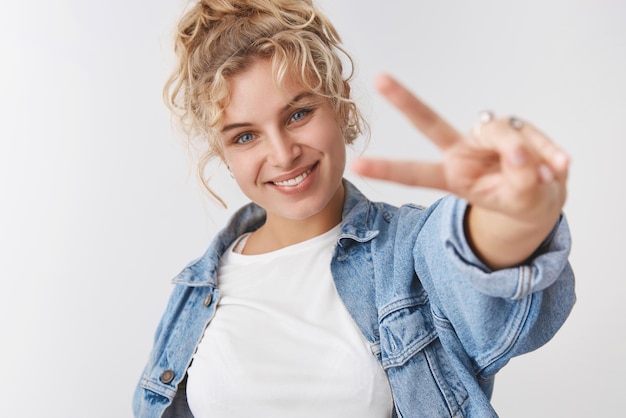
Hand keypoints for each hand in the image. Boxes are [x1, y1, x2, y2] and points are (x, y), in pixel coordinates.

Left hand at [351, 74, 569, 267]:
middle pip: (431, 124)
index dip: (390, 169)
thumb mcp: (521, 201)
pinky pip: (528, 133)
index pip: (417, 173)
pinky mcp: (507, 126)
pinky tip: (558, 167)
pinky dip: (548, 152)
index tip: (358, 165)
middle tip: (380, 80)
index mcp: (454, 178)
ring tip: (546, 176)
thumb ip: (519, 179)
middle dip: (406, 102)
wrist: (542, 195)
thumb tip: (518, 152)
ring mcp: (483, 136)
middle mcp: (461, 152)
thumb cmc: (522, 200)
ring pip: (501, 132)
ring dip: (528, 156)